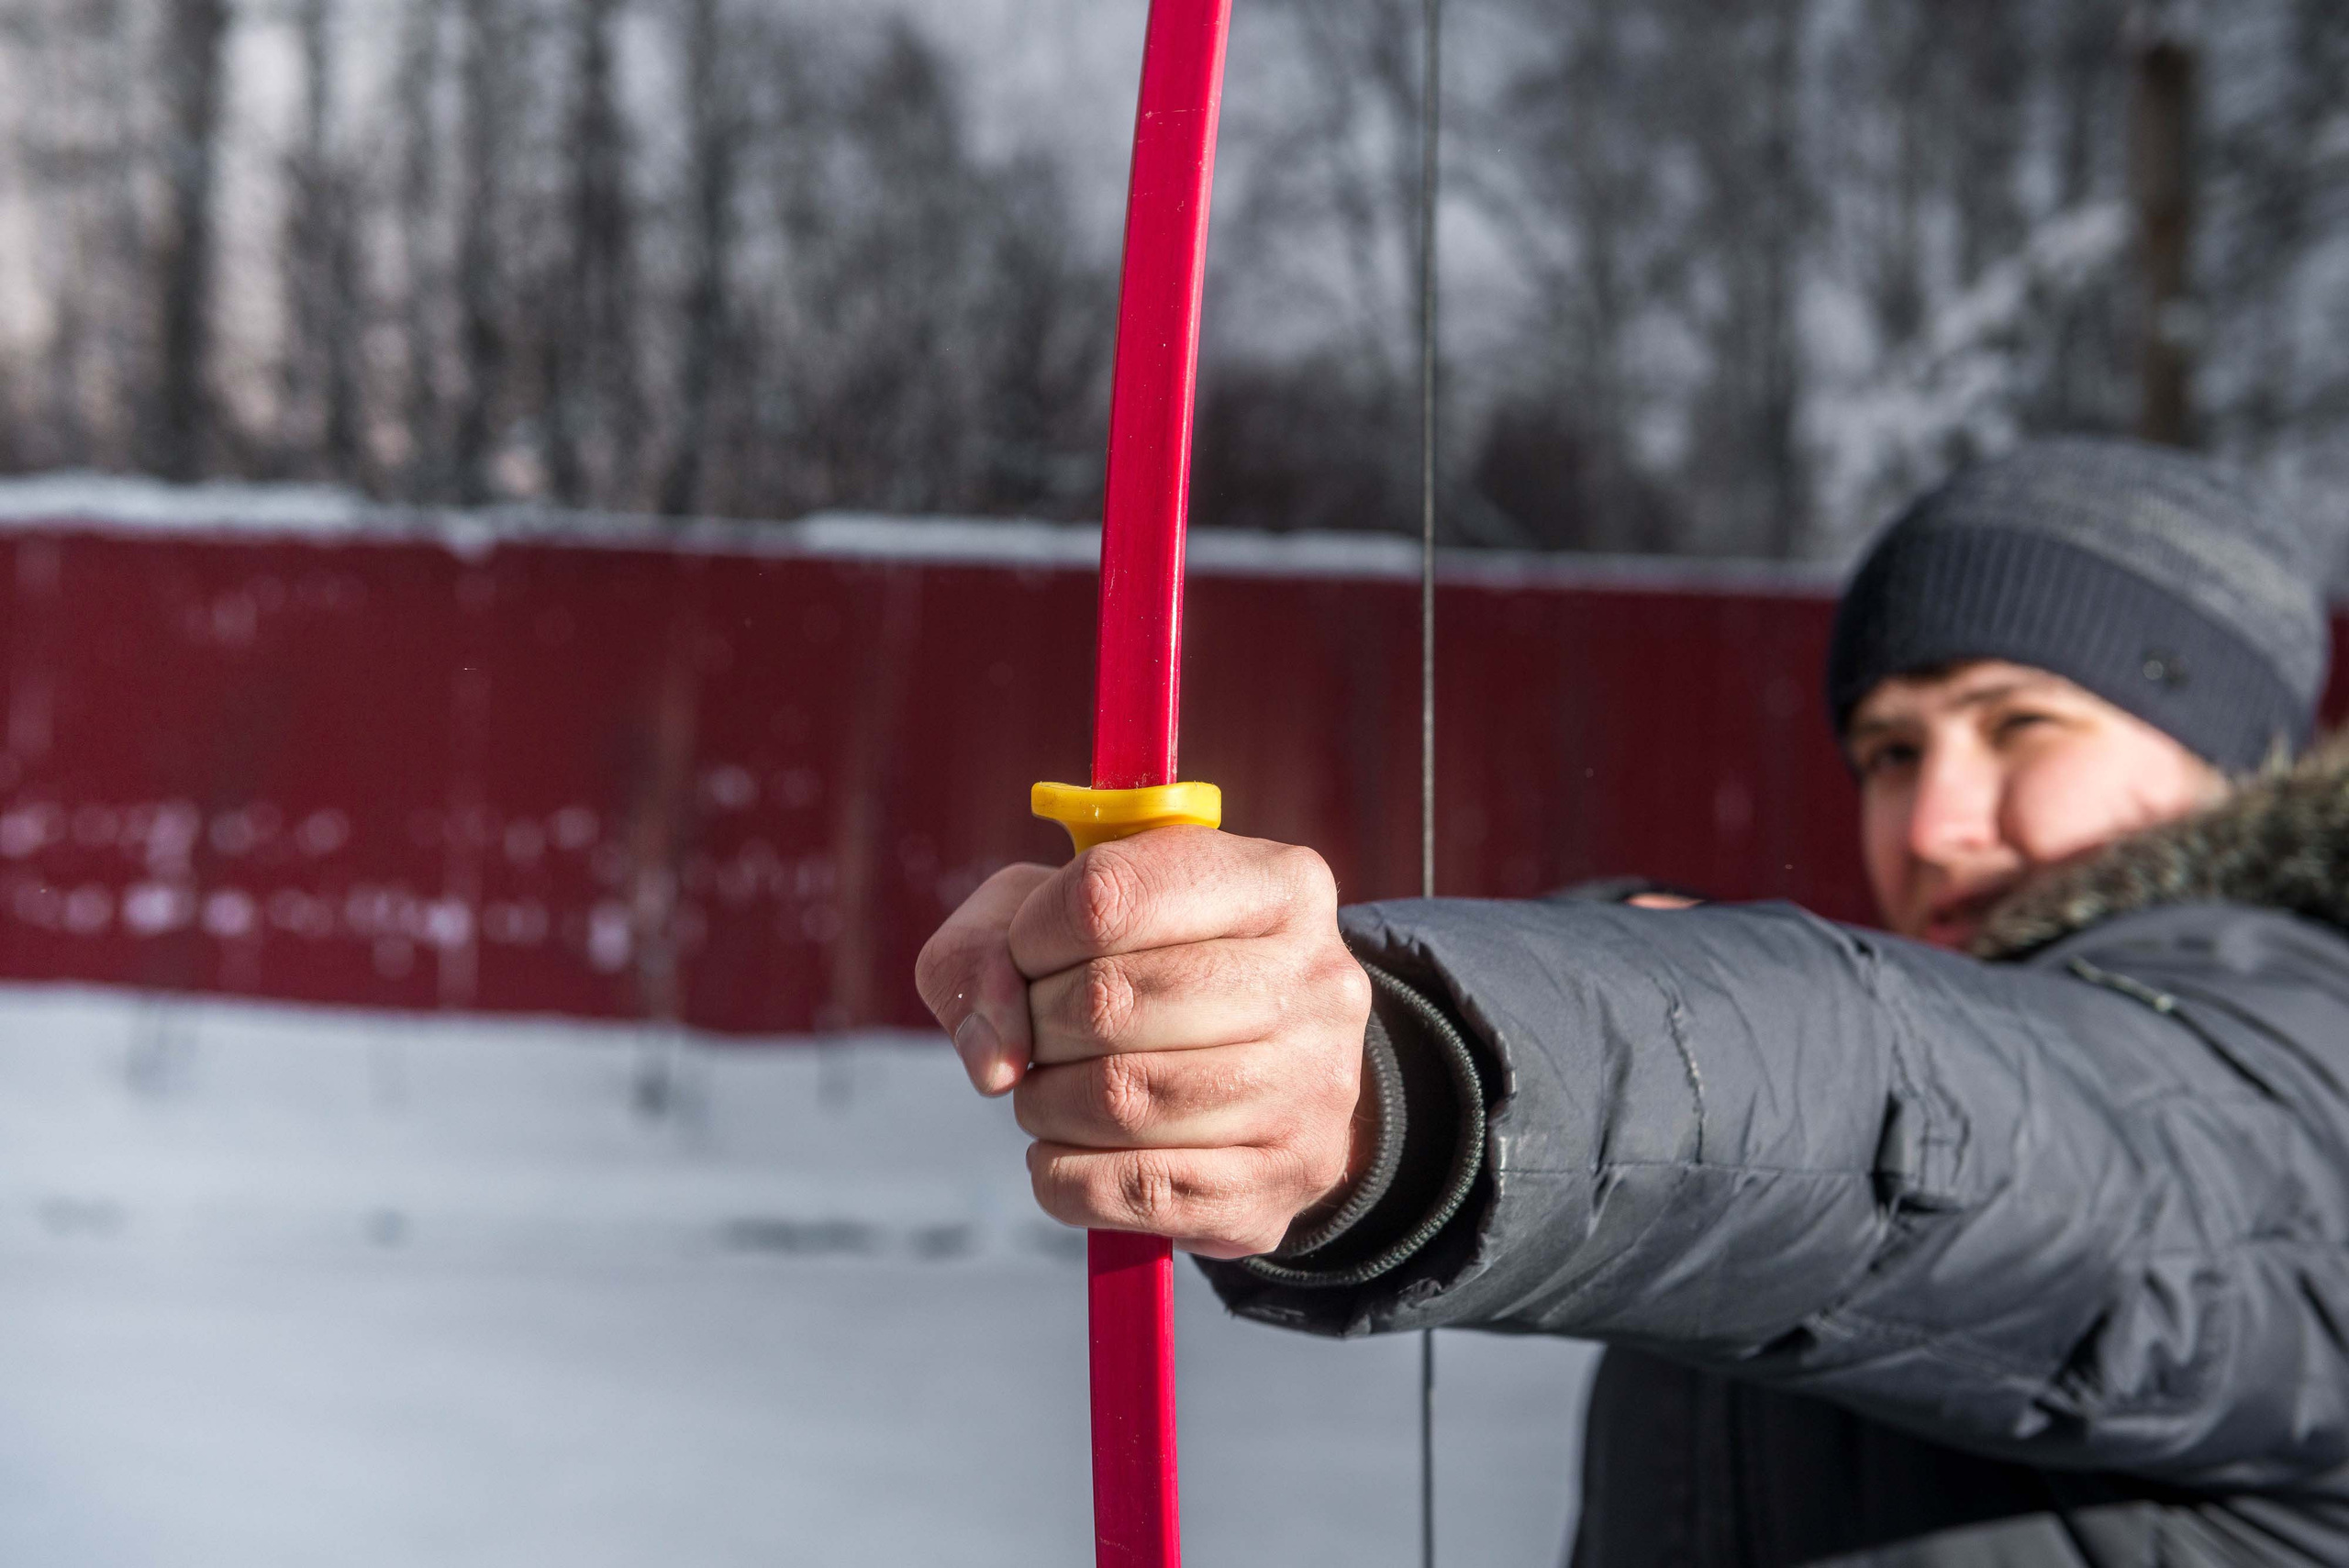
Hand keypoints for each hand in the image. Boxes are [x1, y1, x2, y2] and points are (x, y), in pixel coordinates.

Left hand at [915, 829, 1375, 1258]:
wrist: (1271, 1080)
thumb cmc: (1148, 971)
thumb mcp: (1057, 919)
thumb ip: (984, 950)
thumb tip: (990, 1056)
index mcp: (1278, 885)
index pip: (1107, 896)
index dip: (1032, 935)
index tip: (1029, 956)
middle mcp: (1316, 980)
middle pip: (1110, 999)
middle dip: (1038, 1024)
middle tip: (1040, 1035)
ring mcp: (1310, 1089)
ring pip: (1120, 1100)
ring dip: (1046, 1104)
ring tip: (1051, 1093)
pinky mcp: (1282, 1183)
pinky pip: (1135, 1190)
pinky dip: (1064, 1175)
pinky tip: (1066, 1153)